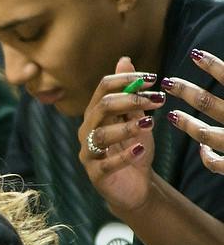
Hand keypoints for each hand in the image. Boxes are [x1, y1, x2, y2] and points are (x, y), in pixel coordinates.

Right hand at [78, 57, 165, 213]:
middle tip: (157, 100)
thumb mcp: (136, 117)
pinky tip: (140, 149)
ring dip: (127, 127)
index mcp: (96, 115)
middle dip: (130, 100)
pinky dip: (124, 156)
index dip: (126, 80)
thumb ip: (130, 93)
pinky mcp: (96, 175)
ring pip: (101, 135)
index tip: (153, 79)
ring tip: (150, 124)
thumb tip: (124, 60)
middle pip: (101, 108)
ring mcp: (89, 154)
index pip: (103, 89)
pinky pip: (106, 164)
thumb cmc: (134, 149)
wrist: (135, 184)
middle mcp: (87, 132)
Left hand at [163, 48, 223, 174]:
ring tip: (173, 115)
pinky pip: (217, 164)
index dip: (213, 66)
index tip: (195, 55)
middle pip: (209, 104)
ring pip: (205, 135)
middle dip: (187, 92)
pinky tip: (202, 149)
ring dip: (187, 125)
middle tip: (168, 82)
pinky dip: (208, 157)